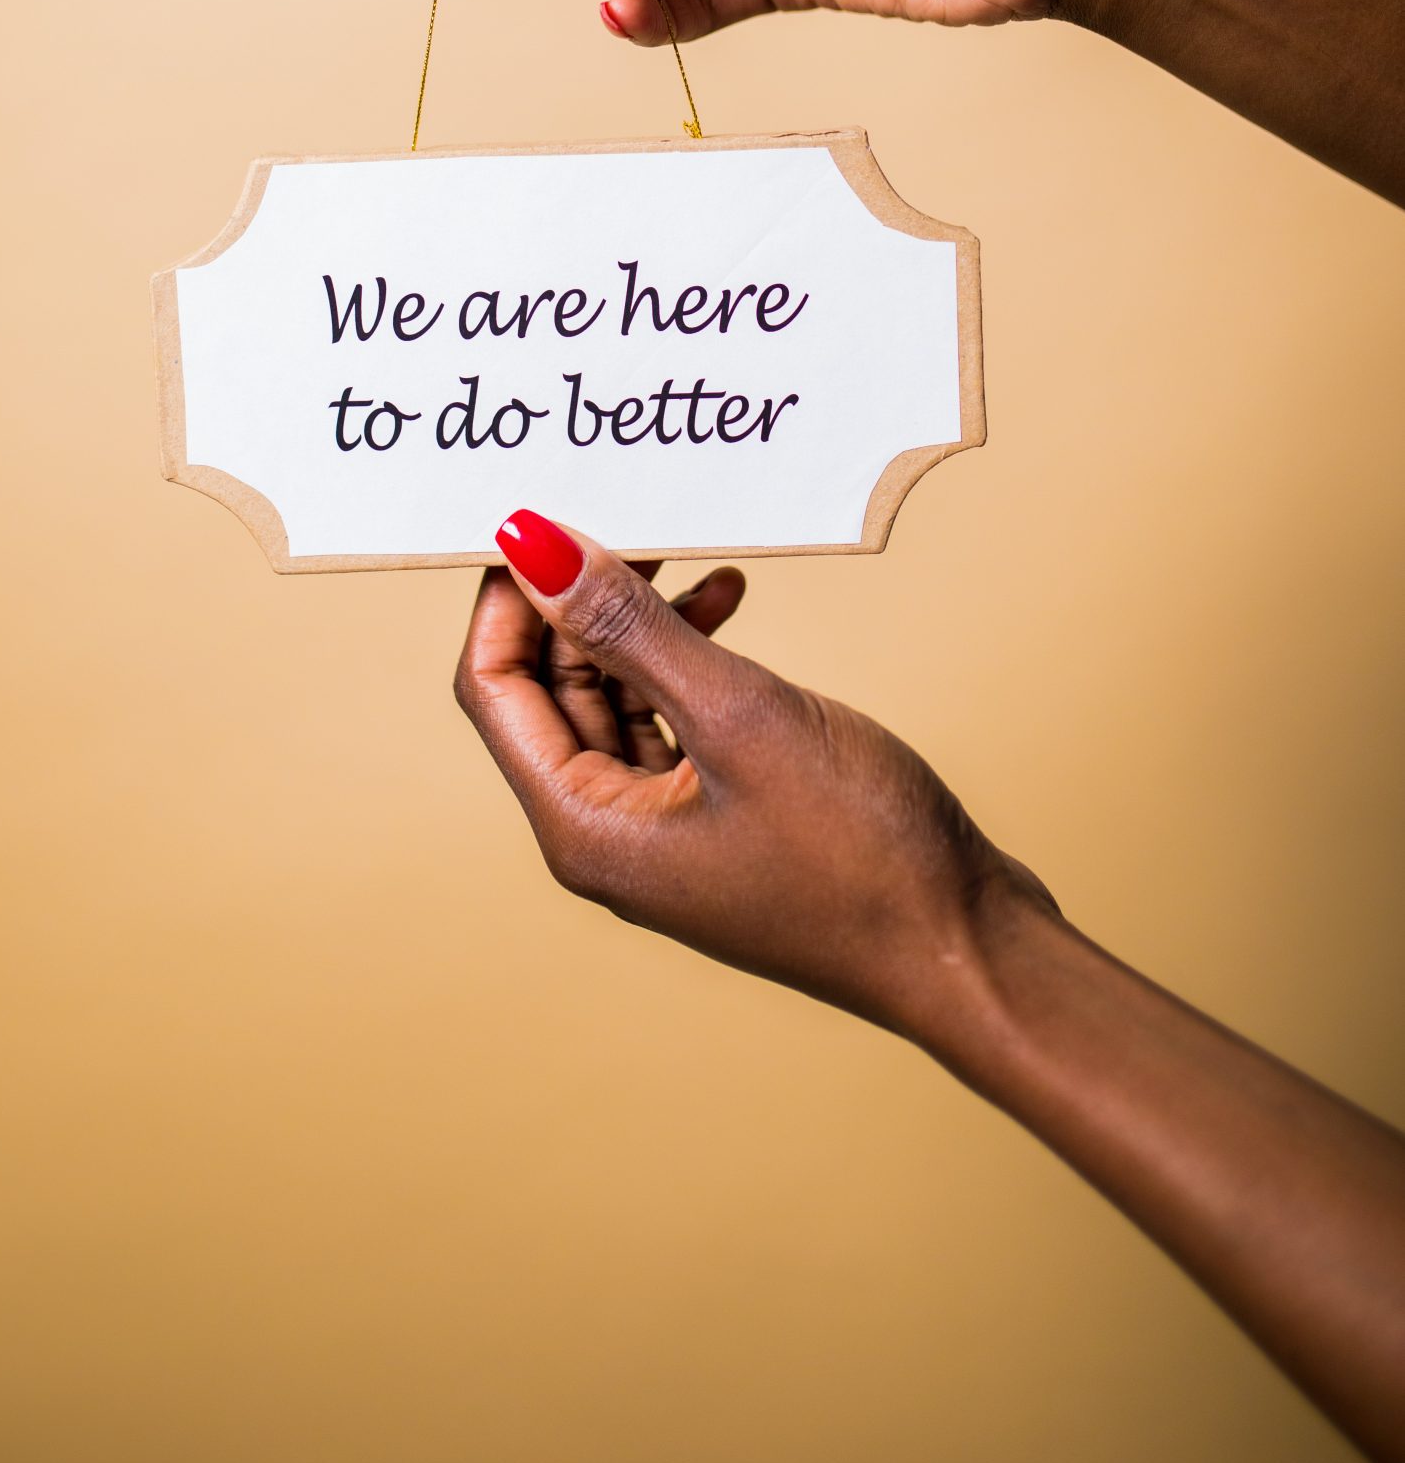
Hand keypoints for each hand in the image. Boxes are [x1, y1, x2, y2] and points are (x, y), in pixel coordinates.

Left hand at [455, 510, 1051, 1042]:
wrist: (969, 950)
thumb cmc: (860, 857)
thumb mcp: (738, 716)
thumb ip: (630, 628)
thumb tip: (533, 548)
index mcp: (583, 826)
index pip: (492, 688)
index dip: (505, 596)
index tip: (539, 512)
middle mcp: (608, 835)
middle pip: (548, 689)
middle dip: (575, 599)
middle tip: (618, 513)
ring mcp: (666, 831)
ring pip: (615, 698)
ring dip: (640, 623)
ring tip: (688, 551)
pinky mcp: (721, 819)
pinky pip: (673, 720)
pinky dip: (691, 659)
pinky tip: (731, 604)